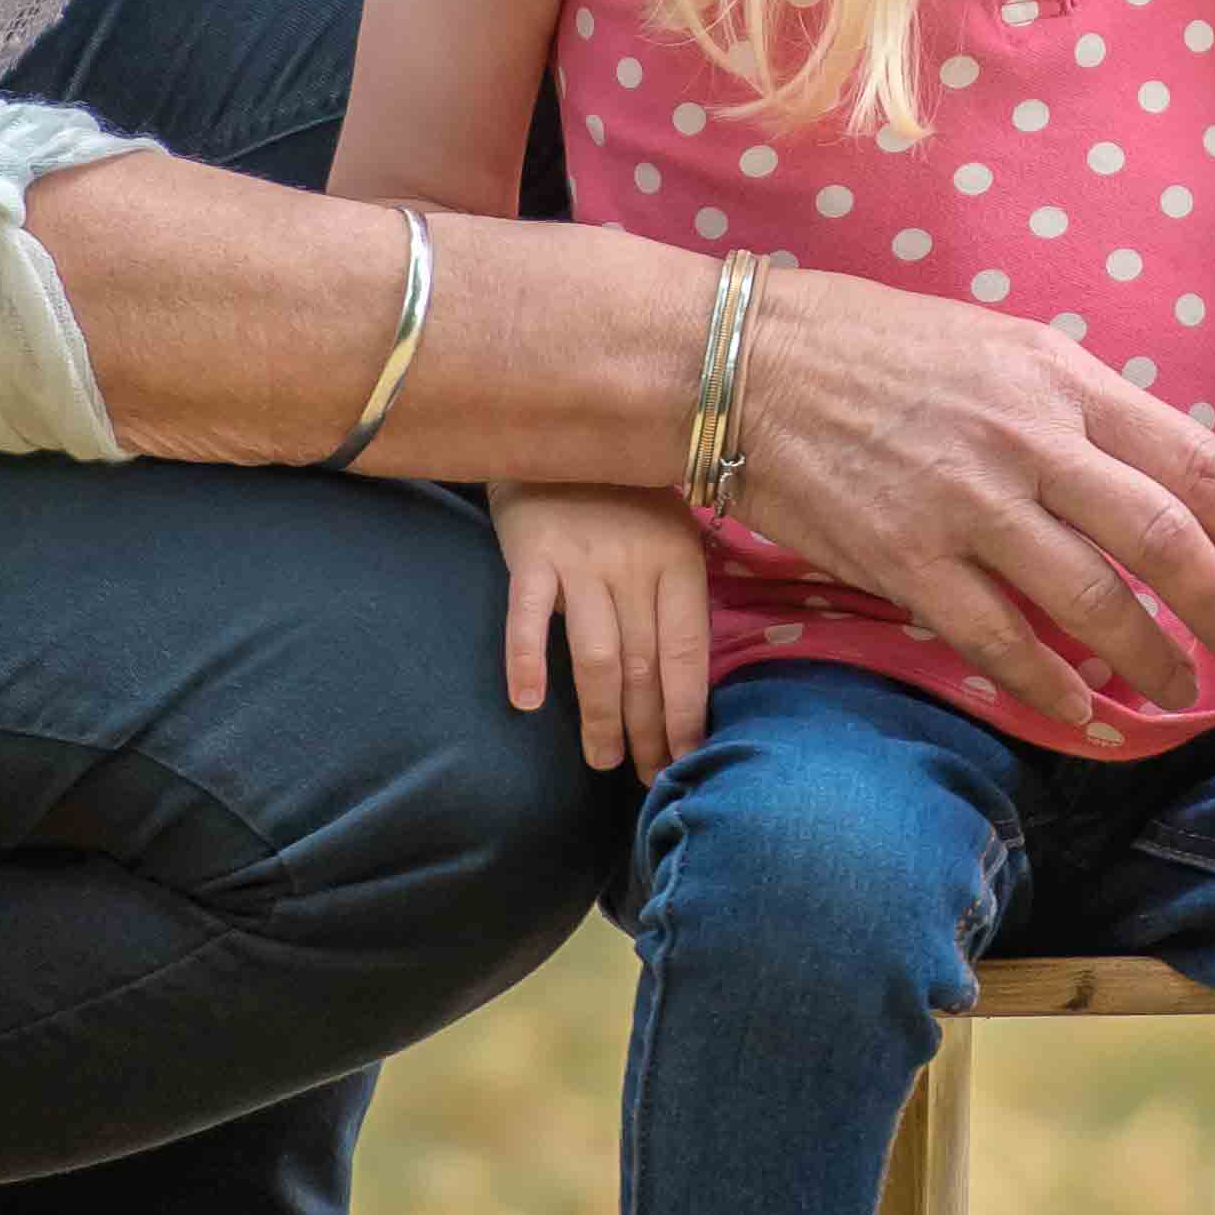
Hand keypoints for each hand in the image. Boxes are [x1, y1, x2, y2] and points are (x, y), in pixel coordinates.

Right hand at [495, 486, 713, 774]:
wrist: (564, 435)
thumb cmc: (625, 497)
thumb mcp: (670, 534)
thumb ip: (675, 596)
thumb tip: (686, 682)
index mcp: (678, 561)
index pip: (687, 654)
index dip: (687, 712)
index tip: (688, 758)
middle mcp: (635, 564)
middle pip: (645, 665)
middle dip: (649, 730)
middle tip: (649, 778)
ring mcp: (582, 560)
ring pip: (597, 655)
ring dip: (601, 716)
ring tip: (603, 760)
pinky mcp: (532, 556)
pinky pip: (528, 616)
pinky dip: (527, 659)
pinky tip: (526, 703)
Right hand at [717, 272, 1214, 734]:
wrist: (748, 363)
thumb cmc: (878, 346)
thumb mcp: (1001, 345)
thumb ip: (1078, 407)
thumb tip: (1156, 475)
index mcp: (1062, 378)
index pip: (1195, 462)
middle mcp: (1028, 439)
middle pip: (1164, 537)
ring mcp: (967, 503)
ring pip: (1093, 599)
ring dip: (1153, 657)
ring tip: (1183, 691)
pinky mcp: (905, 559)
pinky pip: (1000, 641)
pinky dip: (1053, 687)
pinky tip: (1087, 713)